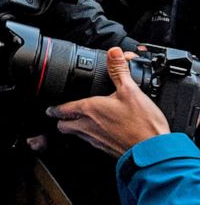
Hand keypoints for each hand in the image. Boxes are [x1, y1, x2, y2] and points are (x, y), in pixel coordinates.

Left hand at [46, 48, 168, 156]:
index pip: (61, 110)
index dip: (54, 108)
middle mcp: (87, 127)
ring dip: (75, 128)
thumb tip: (113, 53)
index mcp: (89, 110)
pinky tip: (102, 132)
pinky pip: (90, 143)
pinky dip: (91, 136)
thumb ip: (119, 71)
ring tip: (81, 122)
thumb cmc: (142, 124)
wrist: (154, 151)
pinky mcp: (105, 150)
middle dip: (61, 120)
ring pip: (75, 135)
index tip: (51, 108)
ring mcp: (95, 140)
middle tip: (63, 115)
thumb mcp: (131, 91)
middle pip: (62, 126)